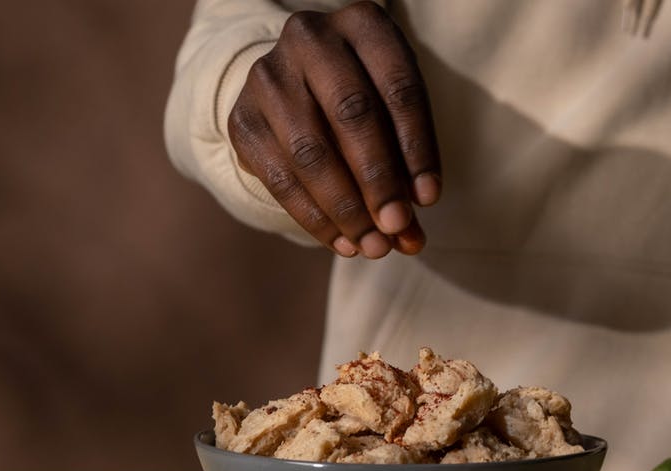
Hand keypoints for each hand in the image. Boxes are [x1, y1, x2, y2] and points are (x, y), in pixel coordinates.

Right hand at [227, 1, 439, 258]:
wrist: (293, 84)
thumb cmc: (363, 101)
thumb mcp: (393, 115)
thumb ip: (407, 168)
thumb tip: (411, 239)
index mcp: (362, 24)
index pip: (398, 87)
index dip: (417, 147)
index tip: (428, 200)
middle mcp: (310, 38)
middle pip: (352, 114)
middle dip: (379, 180)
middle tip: (397, 228)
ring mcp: (269, 76)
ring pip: (311, 151)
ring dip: (346, 209)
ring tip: (372, 247)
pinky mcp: (242, 118)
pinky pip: (280, 178)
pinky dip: (315, 218)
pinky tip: (342, 242)